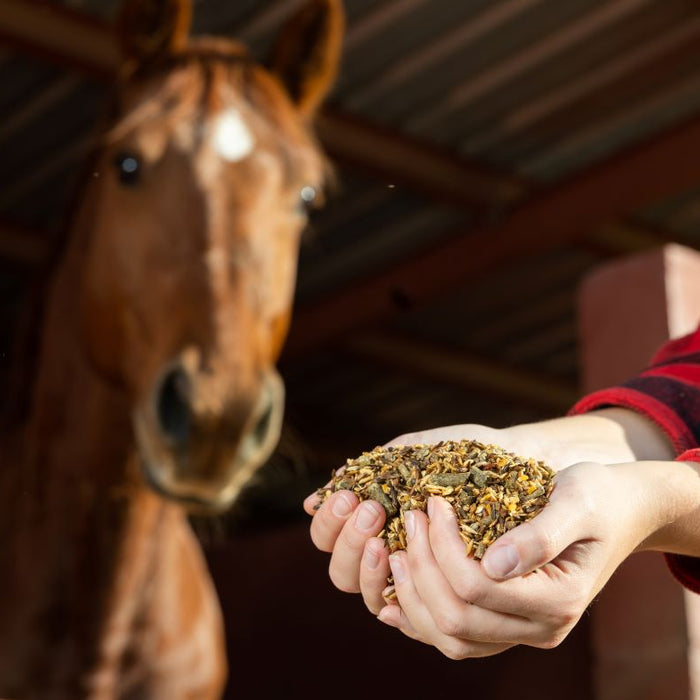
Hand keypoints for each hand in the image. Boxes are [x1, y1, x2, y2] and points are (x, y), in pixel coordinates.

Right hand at [302, 424, 502, 607]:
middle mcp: (384, 553)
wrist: (518, 460)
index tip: (350, 498)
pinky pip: (412, 613)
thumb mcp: (413, 454)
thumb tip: (309, 503)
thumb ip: (365, 476)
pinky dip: (401, 593)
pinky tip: (406, 564)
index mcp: (371, 520)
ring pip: (368, 596)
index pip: (326, 538)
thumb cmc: (464, 453)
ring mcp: (412, 576)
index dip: (329, 524)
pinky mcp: (446, 593)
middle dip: (347, 542)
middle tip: (372, 511)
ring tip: (389, 536)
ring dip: (368, 566)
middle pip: (339, 572)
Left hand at [376, 459, 684, 658]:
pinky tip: (395, 592)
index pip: (477, 587)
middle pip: (457, 619)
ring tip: (395, 549)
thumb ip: (540, 534)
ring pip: (450, 638)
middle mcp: (541, 627)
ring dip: (414, 596)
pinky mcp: (508, 624)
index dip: (443, 546)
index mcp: (559, 599)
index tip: (432, 502)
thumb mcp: (577, 501)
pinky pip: (456, 637)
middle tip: (411, 518)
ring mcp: (523, 631)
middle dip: (421, 567)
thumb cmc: (598, 496)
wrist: (619, 511)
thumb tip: (494, 564)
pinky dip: (422, 617)